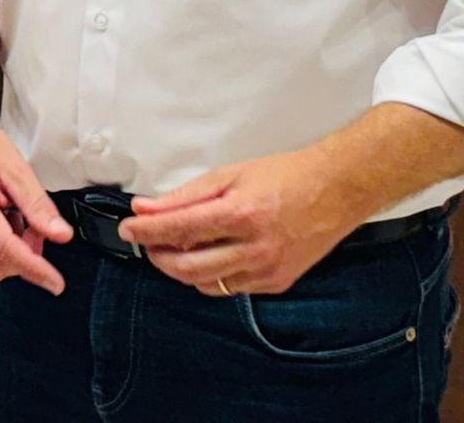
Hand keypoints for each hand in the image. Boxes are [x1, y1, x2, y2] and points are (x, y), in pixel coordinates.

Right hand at [0, 115, 72, 294]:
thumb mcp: (17, 168)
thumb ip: (39, 205)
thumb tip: (60, 234)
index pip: (4, 249)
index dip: (33, 269)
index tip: (55, 282)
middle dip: (25, 258)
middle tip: (38, 228)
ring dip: (13, 255)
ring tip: (20, 220)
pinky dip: (0, 250)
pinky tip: (7, 224)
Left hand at [121, 148, 364, 295]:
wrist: (335, 190)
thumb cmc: (285, 177)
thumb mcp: (228, 175)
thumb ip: (184, 196)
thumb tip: (146, 208)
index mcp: (241, 214)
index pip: (177, 229)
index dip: (145, 231)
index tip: (128, 229)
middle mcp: (255, 248)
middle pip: (187, 267)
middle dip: (157, 256)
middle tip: (147, 242)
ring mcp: (267, 270)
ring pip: (206, 283)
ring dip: (181, 269)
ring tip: (175, 247)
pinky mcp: (277, 282)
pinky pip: (231, 288)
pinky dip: (212, 275)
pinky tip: (210, 255)